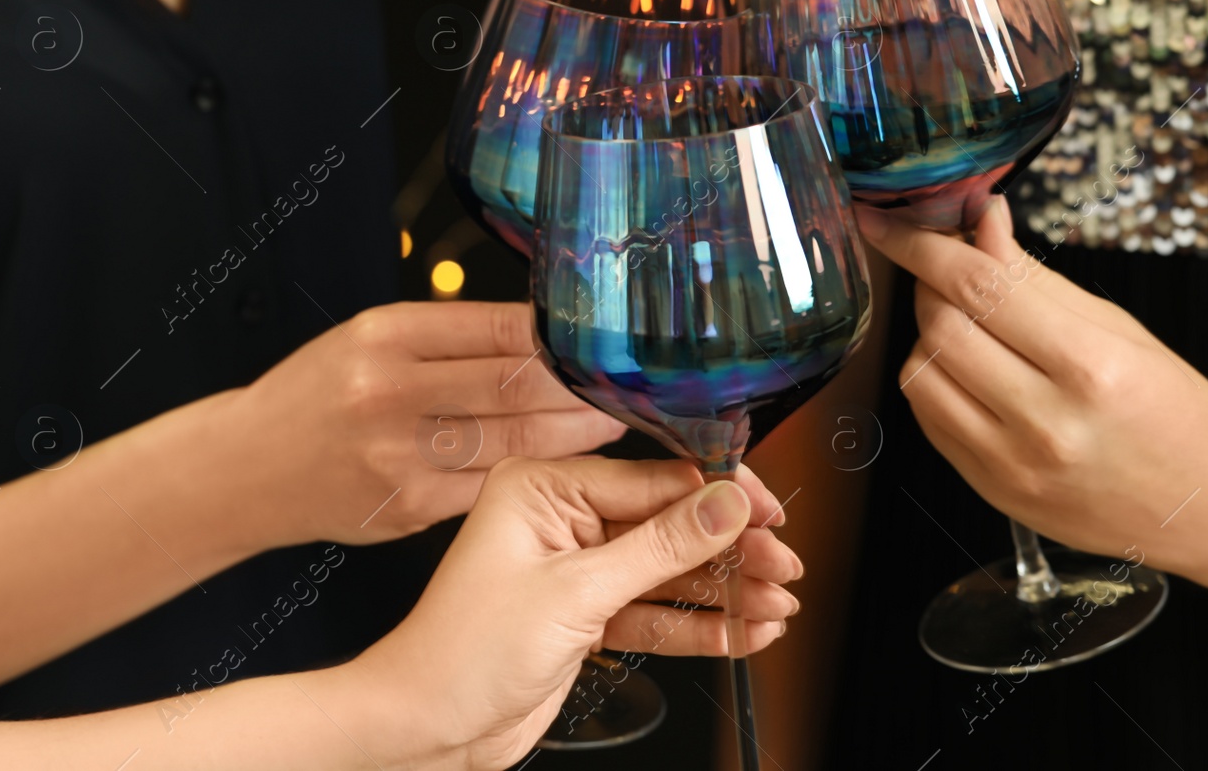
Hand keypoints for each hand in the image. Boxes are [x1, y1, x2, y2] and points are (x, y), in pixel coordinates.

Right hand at [222, 302, 626, 547]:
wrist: (245, 469)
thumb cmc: (317, 395)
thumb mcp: (367, 338)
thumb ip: (447, 335)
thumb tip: (542, 330)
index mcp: (385, 336)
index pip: (500, 328)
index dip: (565, 338)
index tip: (606, 340)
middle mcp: (390, 393)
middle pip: (516, 386)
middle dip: (585, 388)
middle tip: (631, 386)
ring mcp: (399, 457)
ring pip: (514, 442)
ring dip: (577, 434)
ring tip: (616, 423)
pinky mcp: (408, 508)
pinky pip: (491, 488)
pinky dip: (538, 476)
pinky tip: (570, 467)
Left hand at [347, 457, 800, 769]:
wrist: (424, 729)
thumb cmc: (463, 652)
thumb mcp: (576, 593)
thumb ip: (660, 548)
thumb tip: (726, 503)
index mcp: (543, 487)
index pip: (652, 477)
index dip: (718, 496)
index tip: (768, 512)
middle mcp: (560, 519)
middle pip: (668, 524)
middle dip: (730, 550)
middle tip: (783, 568)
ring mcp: (575, 568)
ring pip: (668, 572)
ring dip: (724, 591)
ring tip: (777, 604)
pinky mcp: (586, 615)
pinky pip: (655, 613)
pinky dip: (699, 626)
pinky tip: (744, 630)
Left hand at [857, 197, 1207, 589]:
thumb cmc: (1175, 409)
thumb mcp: (1118, 328)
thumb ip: (1035, 278)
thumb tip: (981, 222)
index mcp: (1090, 367)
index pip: (979, 288)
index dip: (923, 246)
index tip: (889, 221)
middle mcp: (1046, 422)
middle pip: (940, 328)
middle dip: (932, 286)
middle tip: (953, 271)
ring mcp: (1014, 467)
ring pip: (921, 375)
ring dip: (930, 337)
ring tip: (975, 330)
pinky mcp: (994, 494)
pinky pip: (930, 421)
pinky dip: (937, 383)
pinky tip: (972, 373)